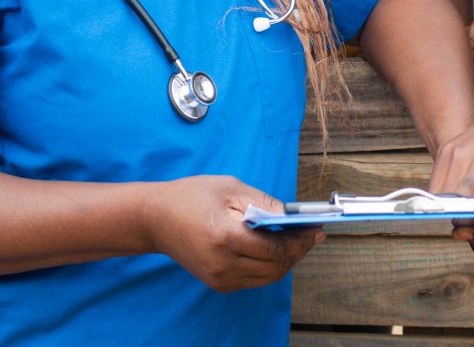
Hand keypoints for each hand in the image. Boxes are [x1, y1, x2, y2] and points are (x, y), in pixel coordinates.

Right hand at [151, 175, 324, 291]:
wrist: (156, 219)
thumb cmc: (192, 196)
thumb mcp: (230, 189)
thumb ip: (264, 203)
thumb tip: (293, 217)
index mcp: (226, 237)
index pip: (276, 248)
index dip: (301, 240)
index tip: (318, 230)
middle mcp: (224, 264)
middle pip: (276, 266)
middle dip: (298, 251)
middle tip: (312, 235)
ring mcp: (220, 278)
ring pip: (268, 277)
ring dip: (286, 260)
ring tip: (296, 241)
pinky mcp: (218, 284)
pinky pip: (254, 279)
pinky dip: (269, 266)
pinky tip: (274, 248)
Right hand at [430, 107, 473, 257]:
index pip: (465, 195)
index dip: (464, 215)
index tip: (469, 228)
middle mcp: (459, 153)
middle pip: (447, 195)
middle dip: (455, 213)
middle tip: (468, 225)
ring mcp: (448, 150)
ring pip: (437, 189)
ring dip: (447, 205)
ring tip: (464, 213)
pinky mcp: (444, 151)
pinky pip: (437, 180)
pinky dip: (444, 194)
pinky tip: (458, 200)